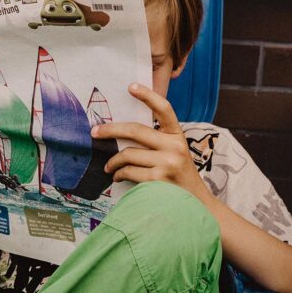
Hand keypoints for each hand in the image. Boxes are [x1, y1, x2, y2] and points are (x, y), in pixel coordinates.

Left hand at [91, 84, 207, 201]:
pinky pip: (129, 172)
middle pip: (135, 130)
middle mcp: (174, 146)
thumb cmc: (178, 176)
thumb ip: (156, 141)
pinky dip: (119, 174)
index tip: (131, 86)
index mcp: (177, 135)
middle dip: (110, 130)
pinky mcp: (159, 180)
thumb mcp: (174, 152)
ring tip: (109, 166)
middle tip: (95, 132)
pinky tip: (117, 177)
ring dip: (113, 161)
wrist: (196, 205)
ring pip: (128, 154)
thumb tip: (121, 132)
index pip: (164, 109)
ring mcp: (168, 163)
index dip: (148, 95)